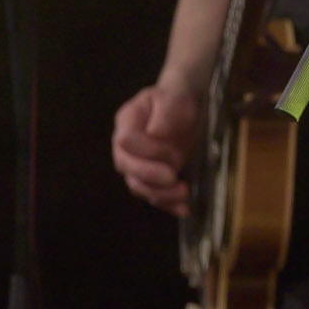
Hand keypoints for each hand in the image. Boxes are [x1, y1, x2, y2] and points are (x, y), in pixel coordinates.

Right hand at [111, 84, 198, 215]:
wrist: (184, 110)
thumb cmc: (176, 100)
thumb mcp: (175, 99)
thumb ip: (166, 114)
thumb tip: (157, 134)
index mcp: (127, 120)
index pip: (126, 140)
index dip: (148, 149)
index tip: (173, 150)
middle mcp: (124, 146)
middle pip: (127, 166)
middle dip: (151, 175)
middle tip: (173, 177)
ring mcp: (134, 164)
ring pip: (138, 185)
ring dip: (160, 194)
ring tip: (184, 192)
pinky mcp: (149, 179)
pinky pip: (153, 196)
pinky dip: (168, 205)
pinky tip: (184, 209)